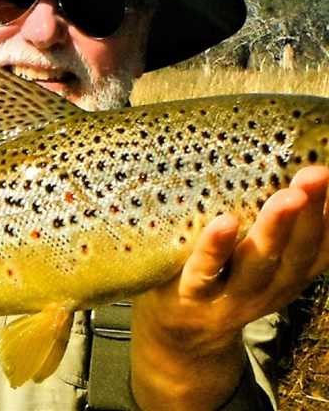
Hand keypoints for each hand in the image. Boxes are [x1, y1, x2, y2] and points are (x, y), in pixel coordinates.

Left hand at [131, 165, 328, 409]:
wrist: (177, 336)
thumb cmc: (218, 274)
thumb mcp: (253, 255)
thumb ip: (269, 222)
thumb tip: (277, 157)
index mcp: (289, 272)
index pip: (322, 244)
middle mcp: (269, 286)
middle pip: (297, 250)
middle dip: (311, 212)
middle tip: (317, 174)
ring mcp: (231, 295)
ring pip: (258, 263)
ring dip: (275, 229)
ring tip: (288, 198)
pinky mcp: (191, 296)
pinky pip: (204, 273)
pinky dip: (215, 249)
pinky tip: (224, 224)